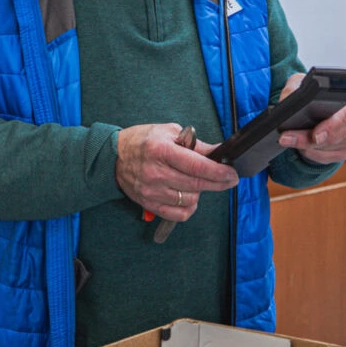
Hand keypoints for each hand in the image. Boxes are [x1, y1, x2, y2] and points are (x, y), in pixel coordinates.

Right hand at [115, 123, 238, 221]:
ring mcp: (152, 191)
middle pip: (197, 184)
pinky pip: (178, 214)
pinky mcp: (149, 204)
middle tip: (228, 179)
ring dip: (200, 192)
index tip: (232, 173)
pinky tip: (189, 196)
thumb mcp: (168, 132)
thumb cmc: (142, 141)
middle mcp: (156, 173)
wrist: (113, 157)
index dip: (219, 172)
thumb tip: (217, 153)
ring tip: (196, 182)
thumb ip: (195, 144)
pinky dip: (189, 208)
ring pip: (190, 200)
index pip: (197, 166)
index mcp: (161, 150)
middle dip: (218, 182)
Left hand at [276, 73, 345, 164]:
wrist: (315, 106)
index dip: (331, 127)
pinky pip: (326, 158)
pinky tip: (300, 146)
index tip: (315, 135)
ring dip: (305, 146)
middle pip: (335, 136)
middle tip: (286, 138)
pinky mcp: (344, 151)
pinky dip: (310, 154)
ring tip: (287, 139)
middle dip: (308, 139)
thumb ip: (294, 88)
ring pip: (328, 149)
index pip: (345, 116)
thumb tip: (288, 101)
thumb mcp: (301, 84)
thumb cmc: (311, 94)